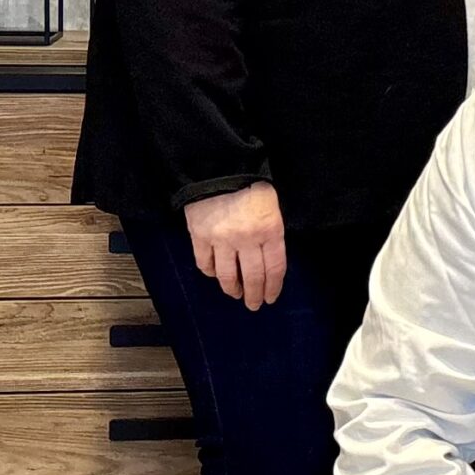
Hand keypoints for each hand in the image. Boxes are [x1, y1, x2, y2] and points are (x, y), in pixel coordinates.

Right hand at [184, 181, 285, 309]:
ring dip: (232, 289)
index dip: (273, 287)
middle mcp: (247, 239)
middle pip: (252, 277)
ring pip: (226, 275)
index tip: (271, 298)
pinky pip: (204, 263)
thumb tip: (268, 262)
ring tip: (235, 294)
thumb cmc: (252, 188)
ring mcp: (222, 239)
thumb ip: (271, 235)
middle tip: (254, 305)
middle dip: (254, 295)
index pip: (274, 269)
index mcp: (270, 231)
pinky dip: (210, 273)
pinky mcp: (200, 236)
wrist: (219, 169)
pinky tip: (215, 276)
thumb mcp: (273, 209)